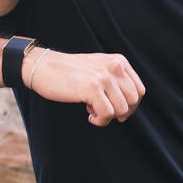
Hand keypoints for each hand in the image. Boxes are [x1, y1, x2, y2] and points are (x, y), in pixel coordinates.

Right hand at [25, 47, 144, 125]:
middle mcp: (114, 67)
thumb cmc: (69, 73)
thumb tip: (128, 107)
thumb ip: (115, 81)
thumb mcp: (98, 69)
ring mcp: (104, 77)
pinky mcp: (92, 88)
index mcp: (119, 61)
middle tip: (104, 112)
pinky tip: (89, 116)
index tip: (118, 111)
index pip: (139, 90)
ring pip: (122, 109)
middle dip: (121, 113)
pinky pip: (108, 114)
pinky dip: (100, 121)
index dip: (131, 106)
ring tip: (93, 112)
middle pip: (133, 101)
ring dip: (108, 117)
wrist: (42, 67)